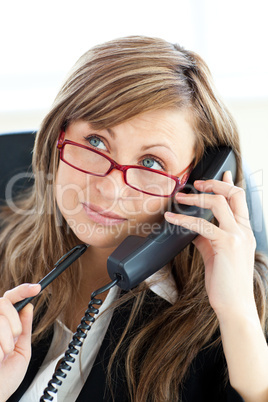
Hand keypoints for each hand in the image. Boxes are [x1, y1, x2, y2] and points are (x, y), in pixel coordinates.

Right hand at [0, 283, 40, 400]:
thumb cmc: (4, 378)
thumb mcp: (21, 349)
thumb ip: (24, 327)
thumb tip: (29, 307)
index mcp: (3, 325)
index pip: (10, 298)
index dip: (23, 290)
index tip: (36, 288)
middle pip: (4, 302)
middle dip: (14, 319)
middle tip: (15, 337)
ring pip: (0, 317)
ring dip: (6, 337)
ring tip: (4, 353)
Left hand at [164, 171, 256, 320]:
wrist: (234, 305)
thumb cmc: (226, 282)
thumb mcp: (217, 254)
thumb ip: (207, 238)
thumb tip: (192, 228)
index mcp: (244, 231)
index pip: (240, 200)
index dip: (229, 183)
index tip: (221, 173)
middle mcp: (243, 230)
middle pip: (234, 194)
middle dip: (214, 183)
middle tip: (197, 182)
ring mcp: (237, 236)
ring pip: (218, 203)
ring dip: (196, 197)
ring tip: (180, 197)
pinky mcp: (226, 245)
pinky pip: (202, 224)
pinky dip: (184, 219)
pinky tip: (171, 218)